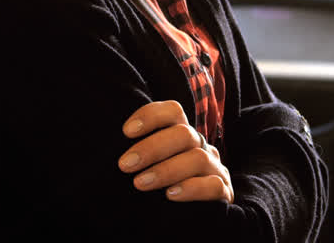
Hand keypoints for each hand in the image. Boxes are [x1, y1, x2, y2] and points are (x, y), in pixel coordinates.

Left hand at [118, 100, 232, 203]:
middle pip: (183, 134)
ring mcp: (215, 168)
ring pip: (198, 158)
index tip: (126, 131)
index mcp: (182, 135)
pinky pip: (213, 186)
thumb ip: (138, 155)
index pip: (173, 112)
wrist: (188, 221)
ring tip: (140, 183)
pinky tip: (170, 196)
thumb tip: (109, 148)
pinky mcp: (224, 192)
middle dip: (152, 148)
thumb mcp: (149, 166)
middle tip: (125, 165)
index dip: (151, 116)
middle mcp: (201, 147)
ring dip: (166, 170)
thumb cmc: (158, 187)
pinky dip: (191, 189)